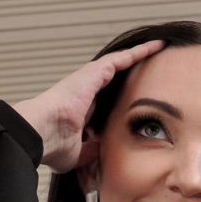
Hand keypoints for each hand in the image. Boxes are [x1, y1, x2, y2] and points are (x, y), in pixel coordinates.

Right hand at [13, 40, 164, 172]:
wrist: (42, 133)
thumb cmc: (53, 145)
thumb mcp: (78, 154)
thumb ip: (92, 151)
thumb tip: (103, 152)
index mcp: (81, 110)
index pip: (104, 100)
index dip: (119, 97)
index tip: (134, 97)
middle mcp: (85, 91)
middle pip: (114, 78)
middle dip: (131, 72)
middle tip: (152, 65)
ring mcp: (89, 79)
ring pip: (119, 64)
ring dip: (139, 56)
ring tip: (157, 48)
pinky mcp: (94, 72)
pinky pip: (122, 59)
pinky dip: (139, 52)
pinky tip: (154, 47)